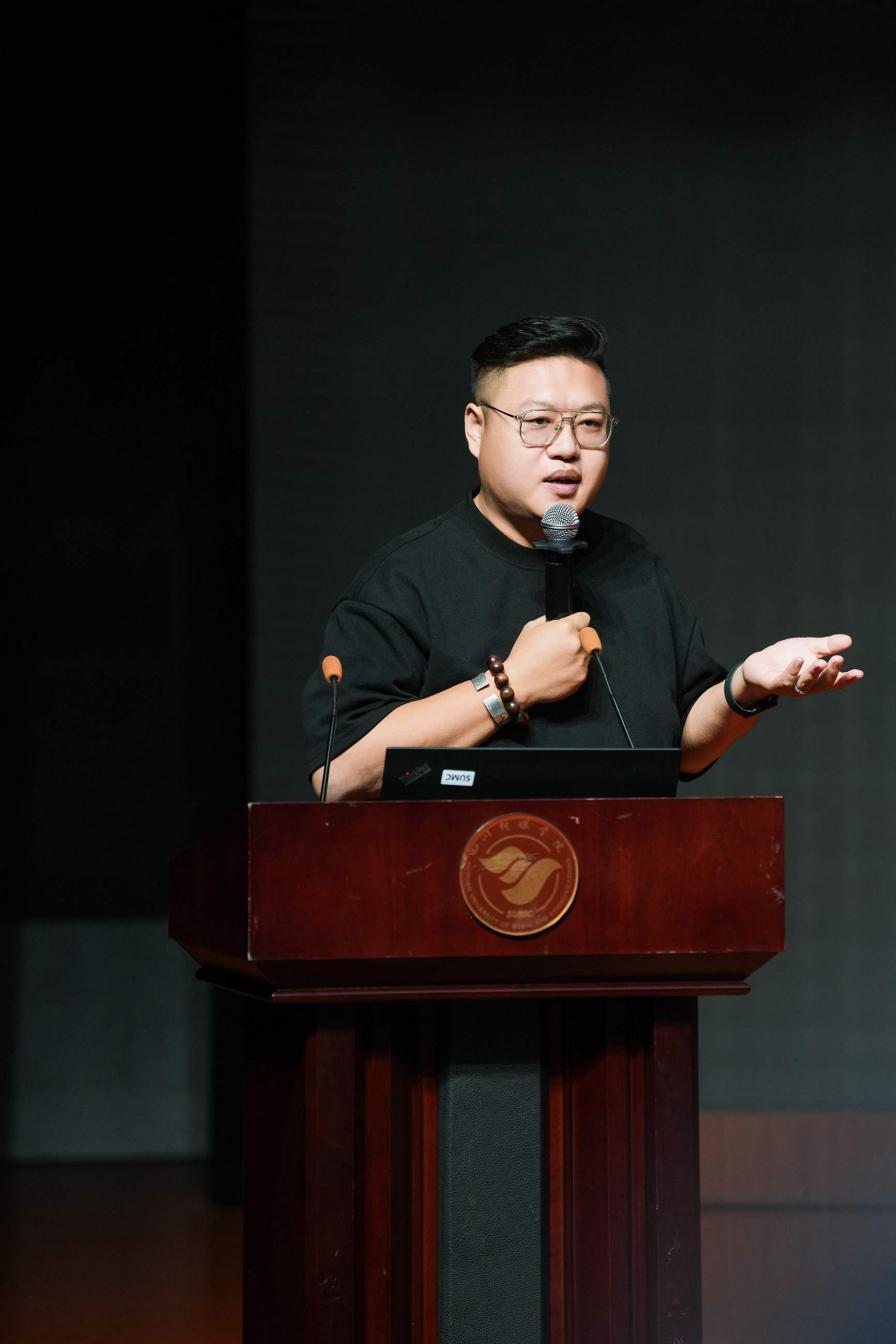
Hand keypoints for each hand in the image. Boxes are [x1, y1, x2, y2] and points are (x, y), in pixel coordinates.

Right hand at [504, 612, 591, 707]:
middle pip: (588, 636)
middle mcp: (577, 643)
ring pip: (587, 653)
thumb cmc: (523, 657)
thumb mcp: (530, 628)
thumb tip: (558, 620)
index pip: (584, 618)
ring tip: (559, 661)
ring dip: (578, 654)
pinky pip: (583, 669)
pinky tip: (560, 671)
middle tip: (562, 647)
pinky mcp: (581, 676)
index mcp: (565, 628)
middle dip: (578, 638)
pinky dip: (575, 669)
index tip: (574, 627)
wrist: (520, 683)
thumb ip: (549, 620)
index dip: (577, 622)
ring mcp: (581, 661)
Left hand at [739, 633, 863, 700]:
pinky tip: (798, 660)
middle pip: (822, 684)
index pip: (835, 682)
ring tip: (821, 662)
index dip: (847, 679)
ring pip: (804, 684)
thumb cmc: (787, 657)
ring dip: (813, 674)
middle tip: (838, 659)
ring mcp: (790, 687)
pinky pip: (784, 680)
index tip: (859, 673)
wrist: (759, 664)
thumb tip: (848, 640)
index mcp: (817, 679)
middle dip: (830, 673)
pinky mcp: (774, 684)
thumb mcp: (809, 648)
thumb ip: (827, 646)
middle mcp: (806, 687)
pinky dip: (792, 671)